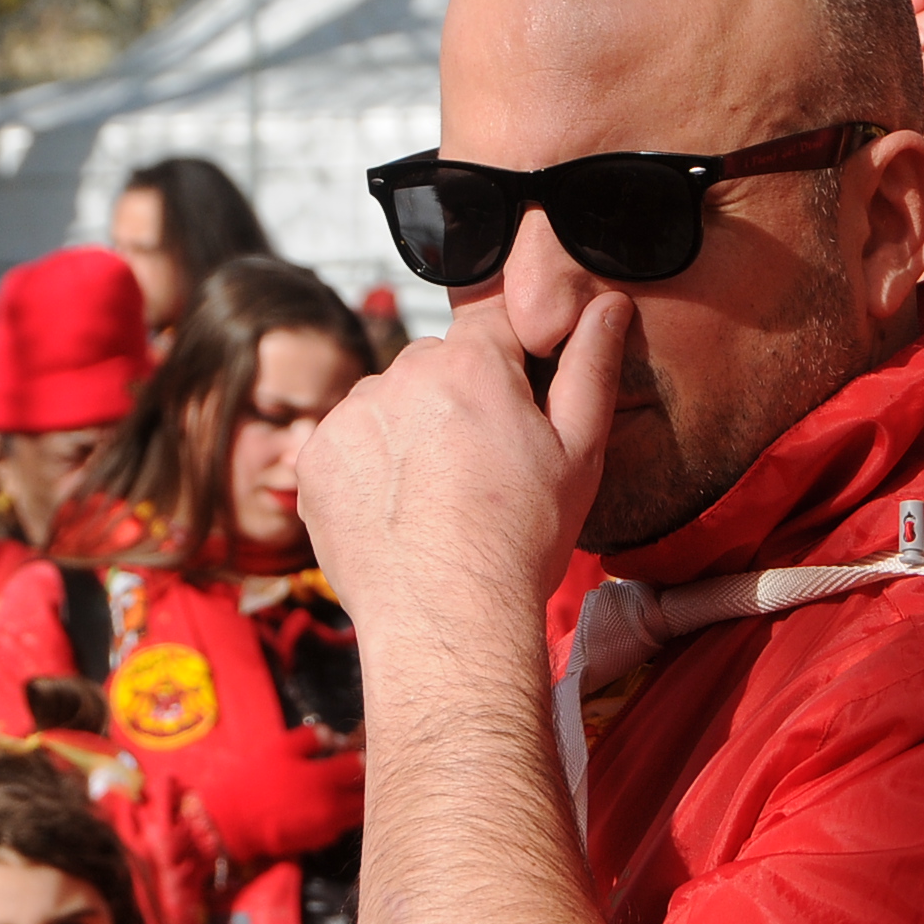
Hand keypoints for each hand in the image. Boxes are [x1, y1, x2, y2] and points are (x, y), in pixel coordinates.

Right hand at [190, 728, 366, 860]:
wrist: (233, 822)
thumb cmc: (255, 780)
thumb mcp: (281, 748)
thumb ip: (313, 737)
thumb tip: (336, 737)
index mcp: (324, 779)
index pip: (362, 766)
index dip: (364, 755)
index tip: (360, 750)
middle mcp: (333, 806)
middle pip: (369, 793)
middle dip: (369, 779)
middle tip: (361, 769)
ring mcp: (328, 827)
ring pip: (361, 812)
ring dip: (360, 798)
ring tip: (349, 786)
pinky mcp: (321, 841)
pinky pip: (344, 825)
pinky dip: (346, 815)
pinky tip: (332, 804)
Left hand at [296, 290, 633, 691]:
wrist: (448, 620)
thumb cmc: (522, 540)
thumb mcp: (580, 453)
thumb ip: (590, 367)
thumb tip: (606, 303)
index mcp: (469, 363)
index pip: (491, 327)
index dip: (509, 366)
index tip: (514, 412)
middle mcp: (400, 375)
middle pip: (434, 365)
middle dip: (455, 399)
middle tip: (479, 466)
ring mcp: (351, 416)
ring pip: (388, 402)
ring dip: (407, 430)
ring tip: (436, 493)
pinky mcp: (316, 459)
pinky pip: (348, 443)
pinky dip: (368, 467)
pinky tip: (398, 509)